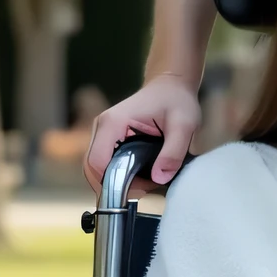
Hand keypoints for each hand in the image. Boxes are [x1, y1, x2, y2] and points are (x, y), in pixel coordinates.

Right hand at [82, 73, 201, 195]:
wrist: (170, 86)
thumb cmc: (176, 100)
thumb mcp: (184, 125)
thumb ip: (173, 152)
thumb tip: (159, 178)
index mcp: (113, 123)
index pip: (98, 162)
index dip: (113, 183)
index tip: (139, 190)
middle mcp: (101, 128)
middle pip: (92, 169)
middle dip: (115, 186)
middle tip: (145, 190)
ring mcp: (102, 134)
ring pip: (96, 169)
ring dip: (117, 182)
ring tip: (145, 184)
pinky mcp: (107, 139)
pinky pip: (104, 164)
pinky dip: (118, 176)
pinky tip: (139, 177)